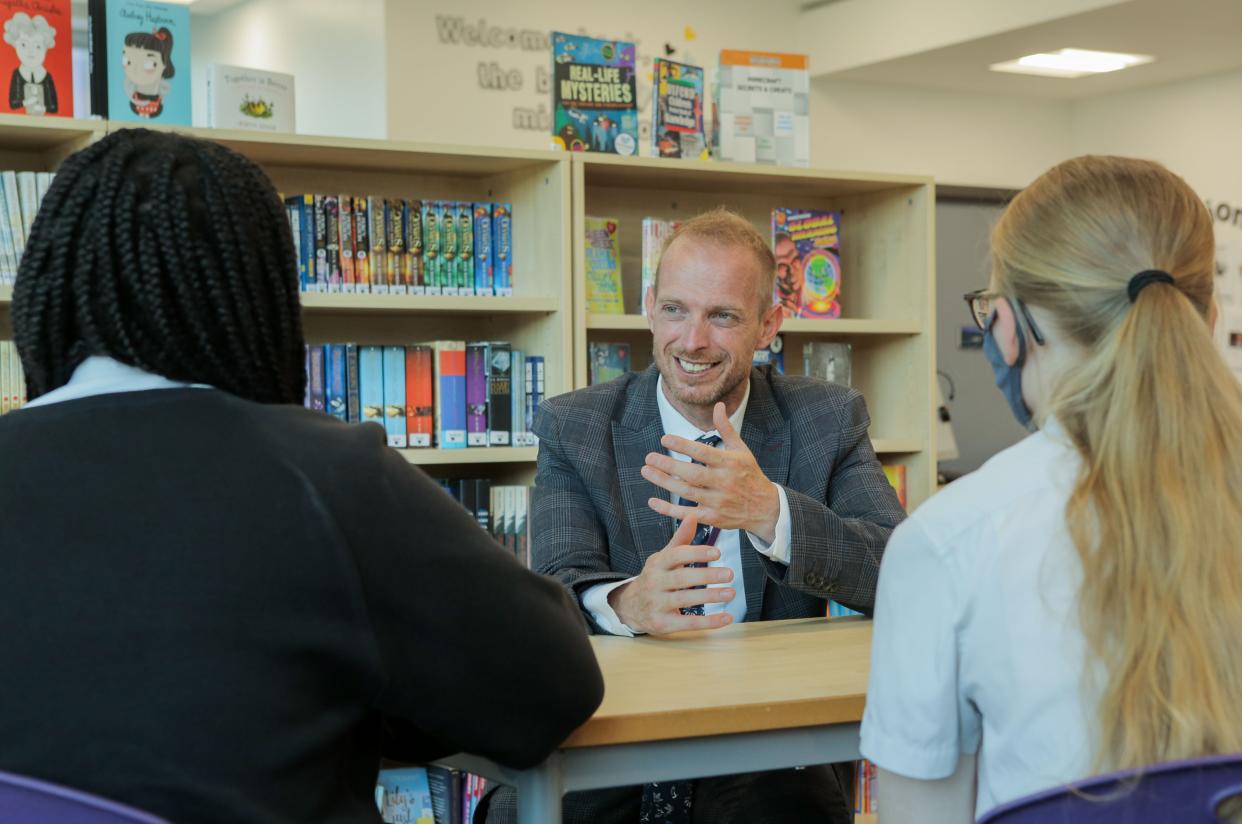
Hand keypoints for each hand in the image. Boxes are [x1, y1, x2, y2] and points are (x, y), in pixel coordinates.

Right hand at [608, 515, 736, 634]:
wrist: (629, 606)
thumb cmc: (654, 578)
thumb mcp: (663, 558)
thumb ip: (680, 540)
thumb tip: (692, 515)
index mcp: (657, 564)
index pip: (676, 555)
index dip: (696, 553)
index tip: (717, 552)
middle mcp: (654, 583)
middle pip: (681, 578)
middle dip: (706, 575)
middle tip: (730, 573)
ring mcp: (656, 604)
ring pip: (685, 600)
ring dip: (709, 596)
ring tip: (731, 593)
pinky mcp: (662, 624)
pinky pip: (687, 623)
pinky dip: (708, 622)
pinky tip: (726, 617)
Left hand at [641, 402, 780, 542]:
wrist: (765, 507)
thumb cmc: (749, 474)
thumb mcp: (741, 450)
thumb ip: (726, 429)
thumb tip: (718, 406)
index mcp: (729, 463)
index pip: (703, 452)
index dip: (683, 446)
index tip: (664, 439)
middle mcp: (723, 482)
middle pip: (692, 474)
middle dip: (668, 466)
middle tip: (649, 457)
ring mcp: (718, 501)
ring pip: (687, 493)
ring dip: (664, 483)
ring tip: (647, 471)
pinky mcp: (713, 518)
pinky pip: (687, 514)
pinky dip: (669, 510)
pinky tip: (653, 501)